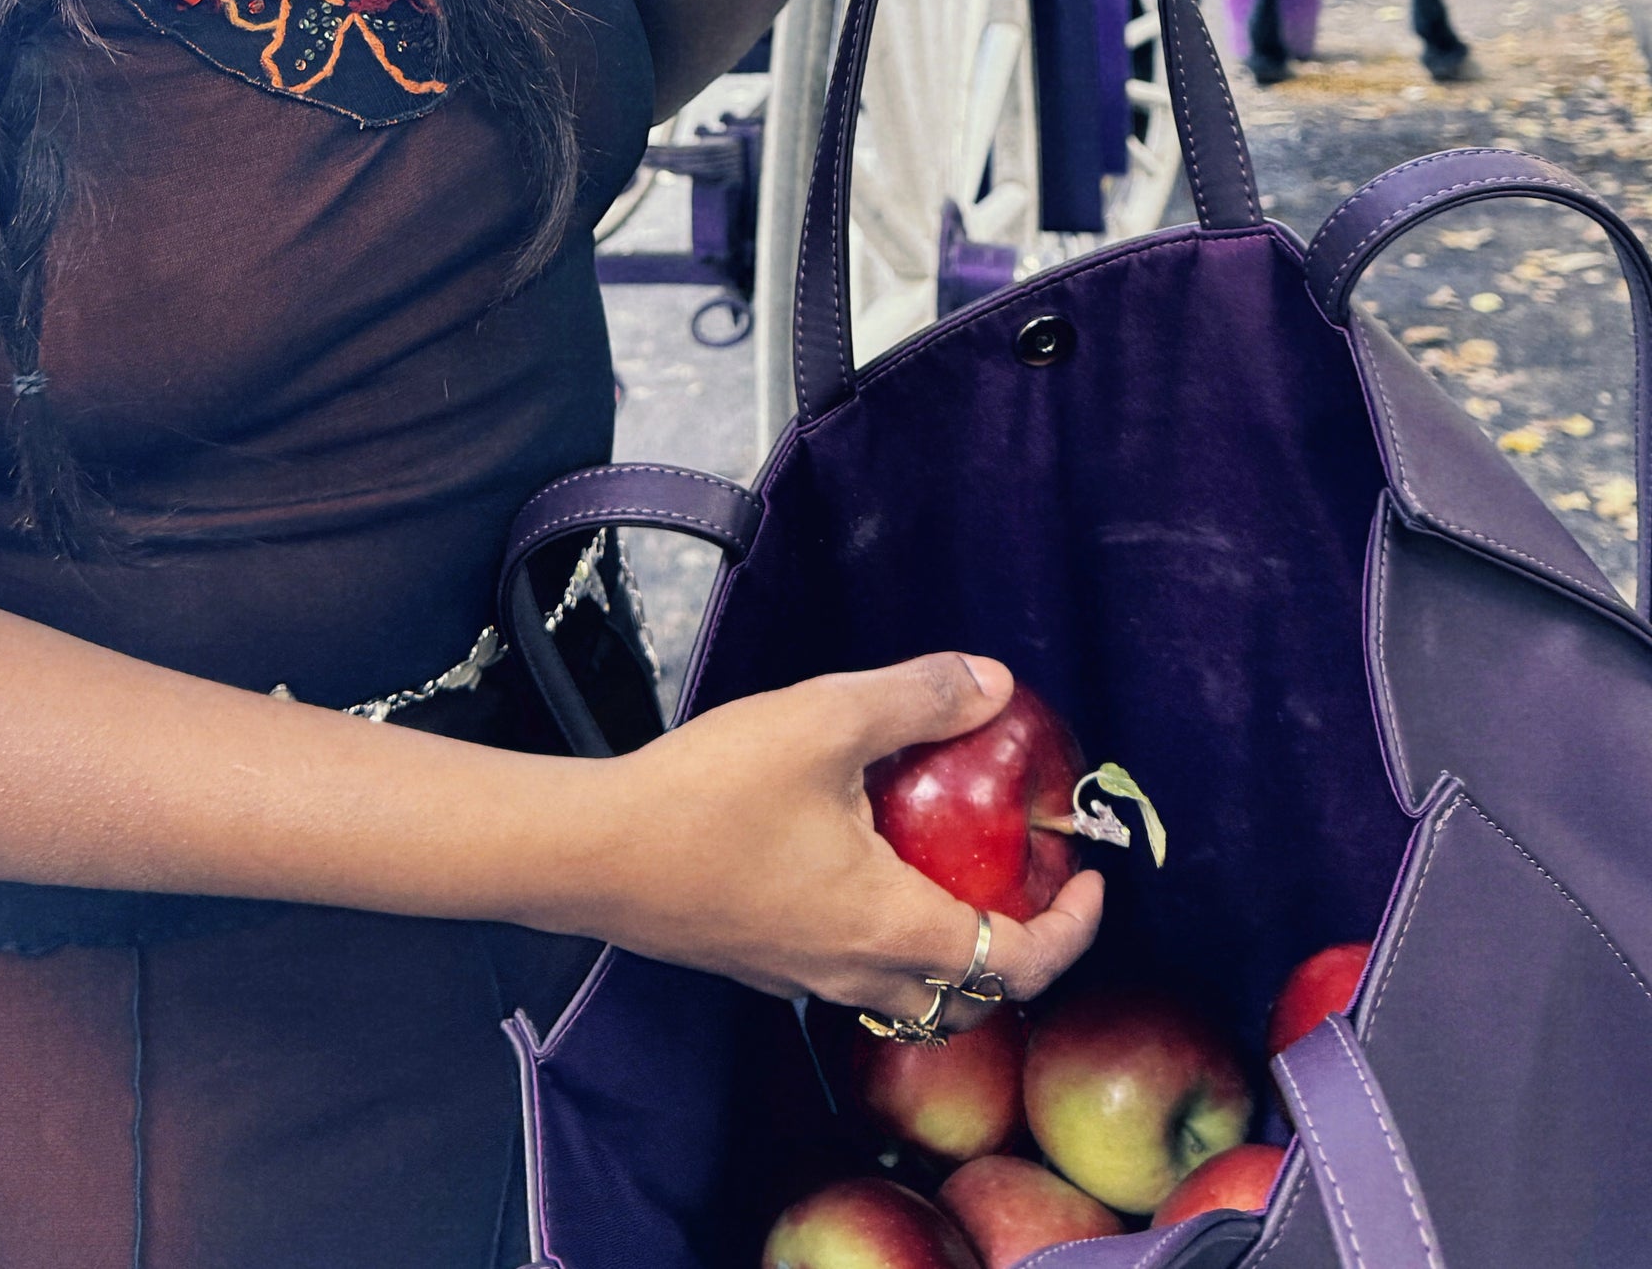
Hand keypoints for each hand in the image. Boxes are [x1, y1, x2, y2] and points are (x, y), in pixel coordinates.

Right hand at [590, 653, 1102, 1026]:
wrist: (589, 853)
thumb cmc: (706, 796)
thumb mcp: (826, 720)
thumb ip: (918, 699)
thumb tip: (992, 684)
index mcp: (893, 926)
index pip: (1021, 963)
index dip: (1074, 929)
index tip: (1089, 881)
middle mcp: (854, 969)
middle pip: (967, 994)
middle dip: (1015, 948)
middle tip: (1024, 880)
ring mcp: (799, 975)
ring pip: (904, 988)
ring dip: (946, 947)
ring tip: (945, 870)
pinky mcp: (754, 963)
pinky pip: (845, 968)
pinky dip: (881, 935)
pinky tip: (853, 863)